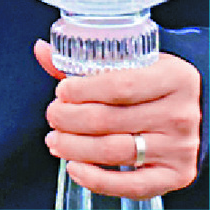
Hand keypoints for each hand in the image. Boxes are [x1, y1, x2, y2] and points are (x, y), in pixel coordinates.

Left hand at [35, 40, 200, 199]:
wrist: (199, 110)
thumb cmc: (155, 83)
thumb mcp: (132, 63)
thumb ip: (86, 61)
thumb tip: (41, 50)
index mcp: (172, 77)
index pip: (119, 85)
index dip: (82, 90)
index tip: (61, 92)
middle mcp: (178, 114)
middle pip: (109, 120)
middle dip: (69, 119)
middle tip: (52, 116)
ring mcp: (178, 148)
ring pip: (114, 151)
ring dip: (74, 147)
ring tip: (55, 140)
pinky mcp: (175, 175)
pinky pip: (133, 185)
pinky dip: (98, 180)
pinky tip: (75, 168)